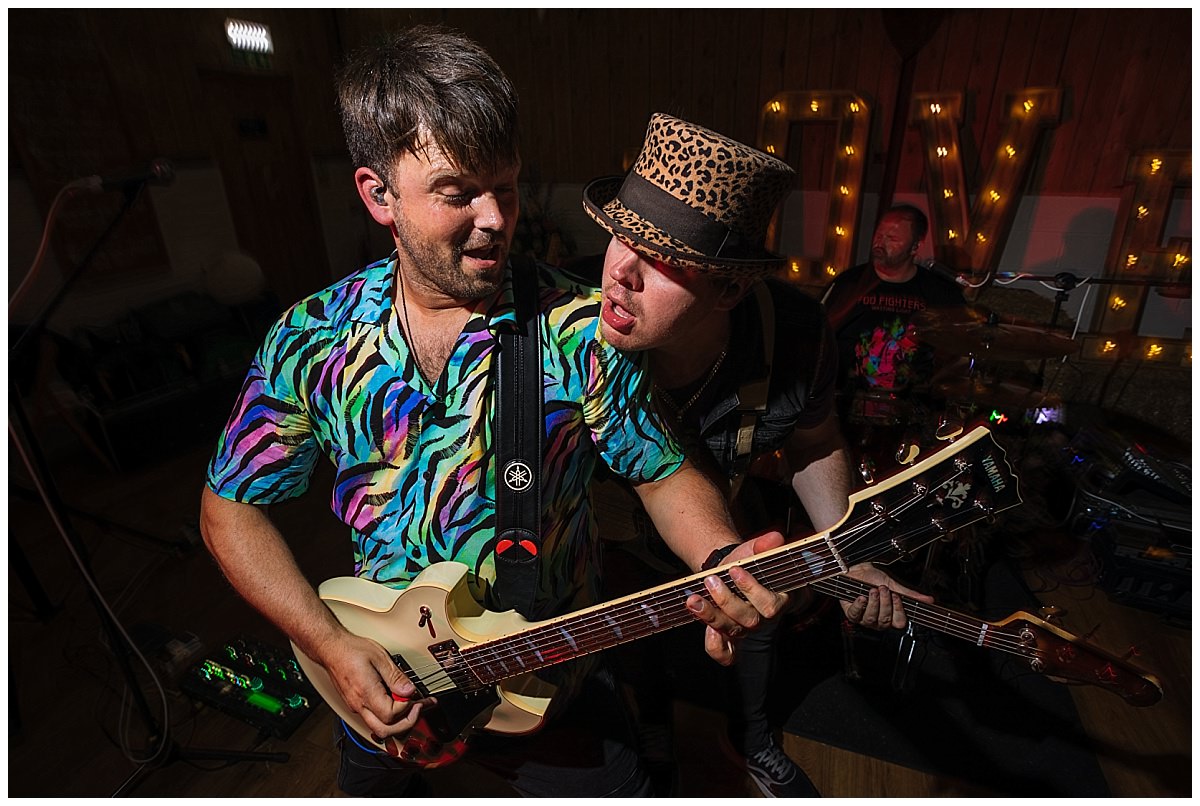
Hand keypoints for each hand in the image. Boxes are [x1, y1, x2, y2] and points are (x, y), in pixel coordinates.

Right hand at [318, 631, 435, 739]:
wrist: (332, 649)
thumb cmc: (351, 650)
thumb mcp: (380, 657)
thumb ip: (396, 677)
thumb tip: (409, 691)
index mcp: (366, 693)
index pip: (391, 715)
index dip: (407, 708)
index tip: (416, 696)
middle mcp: (359, 705)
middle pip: (385, 731)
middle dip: (407, 723)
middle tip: (420, 708)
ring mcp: (356, 707)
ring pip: (380, 729)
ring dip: (399, 723)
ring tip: (413, 707)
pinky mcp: (356, 705)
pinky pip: (375, 719)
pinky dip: (390, 716)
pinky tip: (398, 703)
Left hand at [685, 531, 789, 665]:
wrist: (731, 572)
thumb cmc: (748, 563)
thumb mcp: (754, 551)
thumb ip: (764, 545)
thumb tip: (774, 537)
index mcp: (776, 601)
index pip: (769, 604)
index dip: (751, 589)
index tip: (734, 569)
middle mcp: (761, 620)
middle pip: (748, 620)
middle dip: (726, 600)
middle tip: (710, 580)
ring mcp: (744, 630)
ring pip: (732, 632)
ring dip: (711, 616)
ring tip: (694, 599)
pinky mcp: (729, 638)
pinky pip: (725, 654)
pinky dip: (715, 646)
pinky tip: (705, 630)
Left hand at [840, 562, 933, 629]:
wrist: (856, 570)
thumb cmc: (873, 578)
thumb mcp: (893, 585)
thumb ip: (909, 594)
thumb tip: (929, 599)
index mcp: (891, 615)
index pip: (900, 623)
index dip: (899, 610)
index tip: (897, 596)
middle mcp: (878, 620)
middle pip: (886, 620)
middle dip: (885, 602)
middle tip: (882, 588)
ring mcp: (865, 619)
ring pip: (872, 618)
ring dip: (873, 602)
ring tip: (872, 590)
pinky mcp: (852, 614)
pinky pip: (856, 615)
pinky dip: (860, 605)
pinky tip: (861, 597)